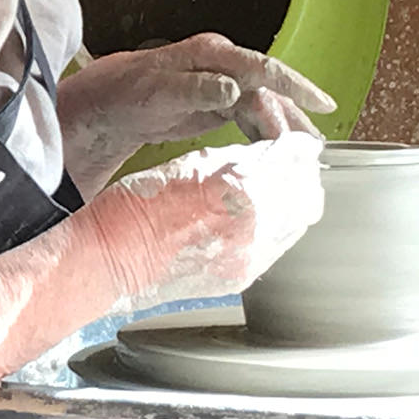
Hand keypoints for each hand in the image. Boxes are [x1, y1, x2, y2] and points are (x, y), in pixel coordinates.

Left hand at [57, 33, 335, 194]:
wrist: (109, 101)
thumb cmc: (129, 92)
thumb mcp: (158, 91)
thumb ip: (196, 89)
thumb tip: (232, 88)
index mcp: (213, 55)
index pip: (263, 69)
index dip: (294, 86)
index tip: (320, 103)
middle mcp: (224, 66)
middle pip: (270, 90)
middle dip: (296, 116)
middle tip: (316, 147)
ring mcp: (223, 85)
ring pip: (264, 106)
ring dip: (285, 128)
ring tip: (307, 155)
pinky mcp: (219, 105)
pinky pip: (251, 118)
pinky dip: (266, 134)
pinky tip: (278, 152)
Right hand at [86, 130, 325, 305]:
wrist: (110, 261)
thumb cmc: (135, 209)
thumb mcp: (191, 163)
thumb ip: (239, 158)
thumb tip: (273, 151)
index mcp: (241, 194)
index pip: (295, 163)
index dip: (295, 147)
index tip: (289, 140)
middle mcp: (253, 233)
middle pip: (308, 197)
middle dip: (302, 175)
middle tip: (287, 160)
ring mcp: (248, 261)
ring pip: (297, 224)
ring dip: (292, 201)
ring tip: (272, 186)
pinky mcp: (239, 278)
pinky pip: (276, 247)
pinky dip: (276, 226)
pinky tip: (255, 214)